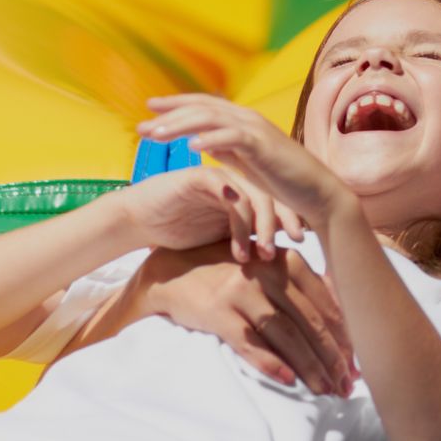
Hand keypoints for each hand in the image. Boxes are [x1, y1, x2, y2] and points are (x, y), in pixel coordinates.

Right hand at [115, 167, 302, 262]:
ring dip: (260, 229)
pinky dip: (238, 220)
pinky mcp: (201, 177)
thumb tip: (282, 262)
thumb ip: (247, 239)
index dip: (292, 220)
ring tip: (260, 255)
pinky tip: (238, 246)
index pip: (276, 201)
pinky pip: (229, 194)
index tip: (302, 245)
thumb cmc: (178, 232)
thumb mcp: (221, 239)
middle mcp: (235, 182)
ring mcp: (219, 178)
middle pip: (272, 196)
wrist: (138, 221)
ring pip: (255, 196)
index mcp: (243, 193)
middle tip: (294, 246)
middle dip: (286, 222)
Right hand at [122, 242, 355, 394]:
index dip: (345, 338)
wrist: (174, 270)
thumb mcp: (271, 269)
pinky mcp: (217, 311)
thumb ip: (305, 288)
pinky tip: (288, 379)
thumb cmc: (234, 273)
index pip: (327, 305)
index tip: (358, 364)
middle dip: (333, 358)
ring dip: (309, 366)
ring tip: (325, 389)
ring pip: (285, 334)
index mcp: (288, 260)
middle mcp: (268, 273)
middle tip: (347, 385)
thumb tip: (346, 324)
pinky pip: (248, 341)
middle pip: (310, 322)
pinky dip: (269, 362)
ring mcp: (241, 292)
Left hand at [139, 94, 345, 226]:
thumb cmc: (285, 181)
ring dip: (180, 125)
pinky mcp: (263, 146)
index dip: (175, 104)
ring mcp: (256, 130)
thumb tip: (202, 141)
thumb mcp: (248, 161)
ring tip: (156, 135)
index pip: (203, 105)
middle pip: (201, 108)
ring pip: (211, 119)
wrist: (317, 192)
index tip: (149, 108)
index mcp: (243, 121)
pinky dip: (211, 139)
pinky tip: (191, 146)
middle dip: (168, 115)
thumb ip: (227, 148)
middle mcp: (248, 118)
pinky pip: (232, 138)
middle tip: (141, 126)